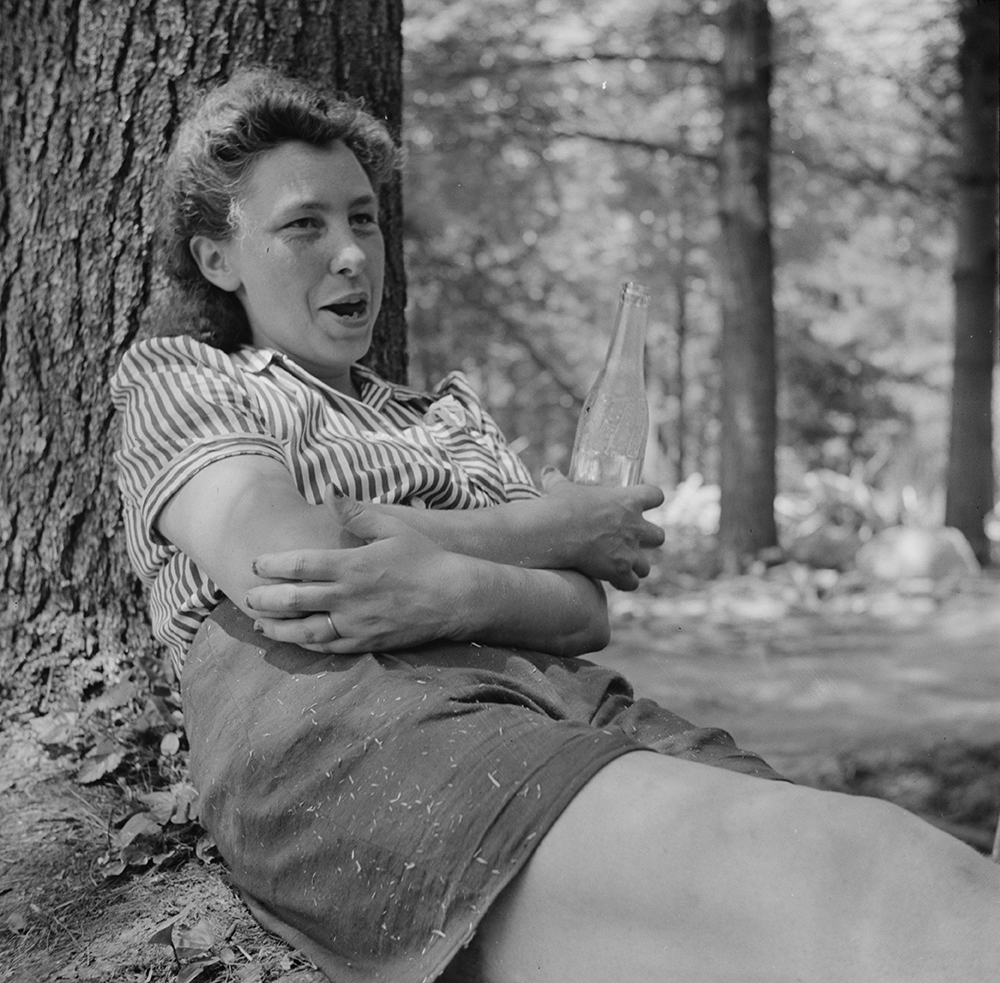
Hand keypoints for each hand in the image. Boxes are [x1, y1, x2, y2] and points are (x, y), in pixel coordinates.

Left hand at [244, 495, 464, 653]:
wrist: (454, 597)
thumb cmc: (423, 558)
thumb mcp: (392, 528)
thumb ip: (357, 512)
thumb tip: (329, 489)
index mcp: (352, 566)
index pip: (300, 566)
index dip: (272, 565)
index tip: (255, 564)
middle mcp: (349, 597)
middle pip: (293, 600)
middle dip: (264, 598)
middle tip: (247, 595)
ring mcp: (356, 623)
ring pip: (305, 631)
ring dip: (278, 628)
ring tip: (260, 623)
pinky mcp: (366, 642)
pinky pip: (328, 647)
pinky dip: (306, 644)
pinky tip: (294, 639)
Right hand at [536, 468, 664, 589]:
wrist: (556, 532)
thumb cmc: (561, 506)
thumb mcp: (561, 488)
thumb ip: (558, 480)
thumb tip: (547, 471)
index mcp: (628, 501)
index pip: (656, 496)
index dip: (652, 499)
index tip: (644, 502)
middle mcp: (635, 527)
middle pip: (660, 536)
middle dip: (649, 540)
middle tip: (632, 540)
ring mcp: (630, 551)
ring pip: (646, 566)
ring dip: (635, 567)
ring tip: (620, 566)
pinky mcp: (620, 570)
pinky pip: (632, 584)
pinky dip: (623, 583)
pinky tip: (612, 581)